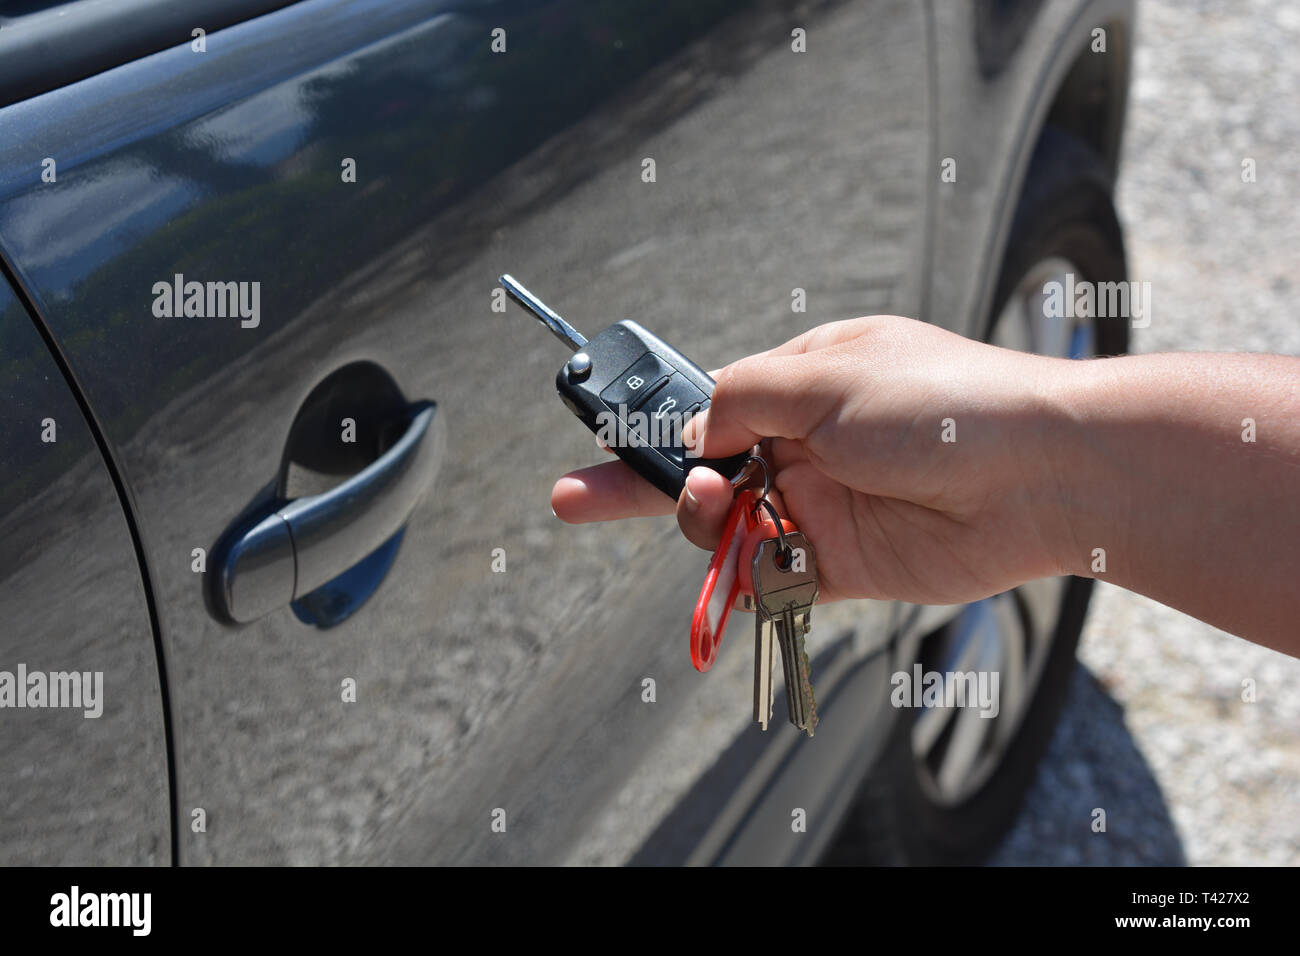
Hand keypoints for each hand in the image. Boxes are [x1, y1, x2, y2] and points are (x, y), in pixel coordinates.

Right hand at [553, 316, 1078, 604]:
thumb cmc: (941, 402)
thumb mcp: (825, 374)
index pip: (711, 405)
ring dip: (704, 528)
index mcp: (804, 385)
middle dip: (637, 486)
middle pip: (703, 471)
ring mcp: (821, 507)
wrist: (1037, 476)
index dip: (658, 425)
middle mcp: (806, 446)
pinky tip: (737, 575)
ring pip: (730, 531)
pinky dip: (746, 585)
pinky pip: (771, 582)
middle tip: (570, 498)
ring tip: (711, 514)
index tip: (605, 438)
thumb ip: (742, 397)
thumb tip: (692, 431)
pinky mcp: (842, 565)